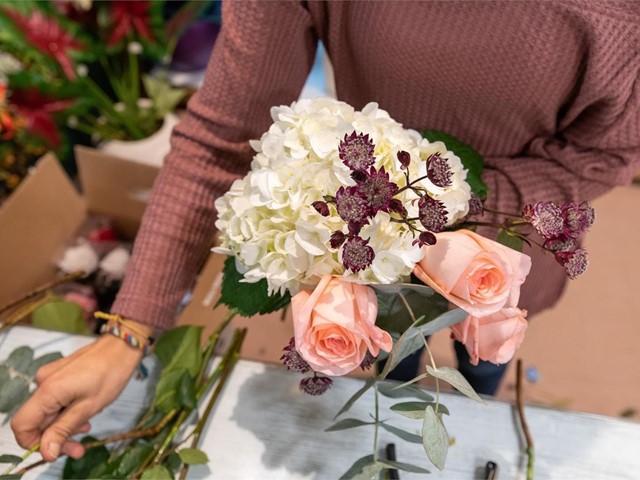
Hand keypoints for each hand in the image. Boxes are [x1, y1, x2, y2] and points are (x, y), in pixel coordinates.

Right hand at [11, 334, 144, 461]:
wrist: (122, 347)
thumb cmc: (110, 373)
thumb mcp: (88, 407)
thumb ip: (63, 429)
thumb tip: (47, 452)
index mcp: (47, 390)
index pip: (22, 425)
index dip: (35, 443)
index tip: (58, 449)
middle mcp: (43, 382)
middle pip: (37, 420)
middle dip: (56, 437)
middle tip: (78, 448)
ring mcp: (50, 377)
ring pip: (47, 412)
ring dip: (63, 425)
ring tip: (86, 427)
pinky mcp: (58, 375)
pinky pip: (55, 400)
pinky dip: (66, 411)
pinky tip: (84, 414)